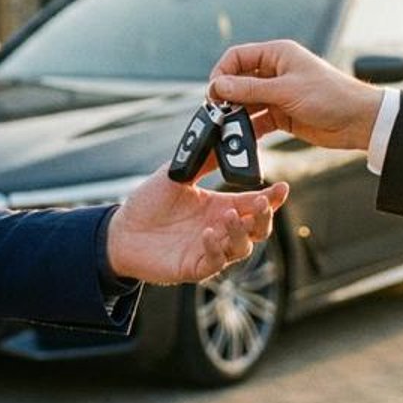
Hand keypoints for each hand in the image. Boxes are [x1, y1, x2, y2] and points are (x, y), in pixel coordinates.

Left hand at [107, 173, 287, 284]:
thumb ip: (203, 159)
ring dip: (240, 233)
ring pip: (242, 248)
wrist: (120, 231)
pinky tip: (208, 233)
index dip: (272, 198)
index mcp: (220, 206)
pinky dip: (216, 249)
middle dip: (264, 216)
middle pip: (257, 229)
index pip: (254, 203)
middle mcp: (220, 229)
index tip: (282, 187)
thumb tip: (223, 135)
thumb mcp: (177, 174)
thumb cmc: (148, 204)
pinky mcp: (195, 267)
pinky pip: (214, 263)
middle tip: (260, 202)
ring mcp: (210, 250)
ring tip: (227, 217)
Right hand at [209, 40, 383, 151]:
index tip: (214, 93)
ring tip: (227, 128)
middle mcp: (274, 72)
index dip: (221, 73)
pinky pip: (257, 120)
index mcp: (277, 55)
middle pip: (238, 81)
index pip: (237, 57)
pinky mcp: (281, 115)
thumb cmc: (331, 96)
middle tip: (217, 114)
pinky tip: (241, 138)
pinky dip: (248, 129)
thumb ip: (250, 89)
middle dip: (226, 97)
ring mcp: (277, 94)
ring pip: (245, 102)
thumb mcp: (286, 91)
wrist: (359, 121)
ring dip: (235, 115)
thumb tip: (218, 85)